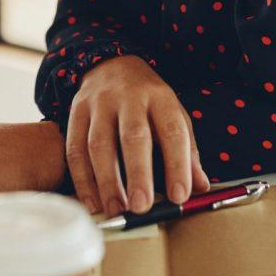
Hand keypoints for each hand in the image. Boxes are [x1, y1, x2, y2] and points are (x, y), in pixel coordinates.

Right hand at [66, 55, 209, 216]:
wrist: (111, 66)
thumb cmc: (147, 101)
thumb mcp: (173, 115)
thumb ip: (187, 152)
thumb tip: (201, 187)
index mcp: (160, 97)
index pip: (172, 131)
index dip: (178, 164)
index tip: (179, 196)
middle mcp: (129, 97)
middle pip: (133, 136)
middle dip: (138, 174)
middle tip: (141, 207)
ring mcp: (99, 103)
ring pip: (99, 143)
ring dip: (106, 181)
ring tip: (116, 210)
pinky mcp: (76, 112)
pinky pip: (75, 148)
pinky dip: (82, 179)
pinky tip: (92, 201)